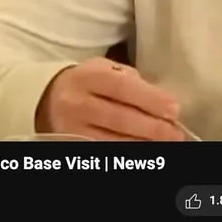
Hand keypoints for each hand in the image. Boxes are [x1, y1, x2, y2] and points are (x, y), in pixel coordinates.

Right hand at [38, 59, 185, 141]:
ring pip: (111, 140)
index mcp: (88, 76)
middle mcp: (77, 102)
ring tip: (165, 143)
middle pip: (118, 117)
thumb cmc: (86, 82)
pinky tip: (143, 149)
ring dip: (142, 143)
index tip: (174, 109)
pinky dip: (126, 151)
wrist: (45, 98)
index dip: (150, 99)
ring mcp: (72, 127)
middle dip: (151, 127)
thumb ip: (129, 80)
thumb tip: (161, 100)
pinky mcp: (71, 143)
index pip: (122, 87)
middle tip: (175, 133)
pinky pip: (103, 149)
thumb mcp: (104, 70)